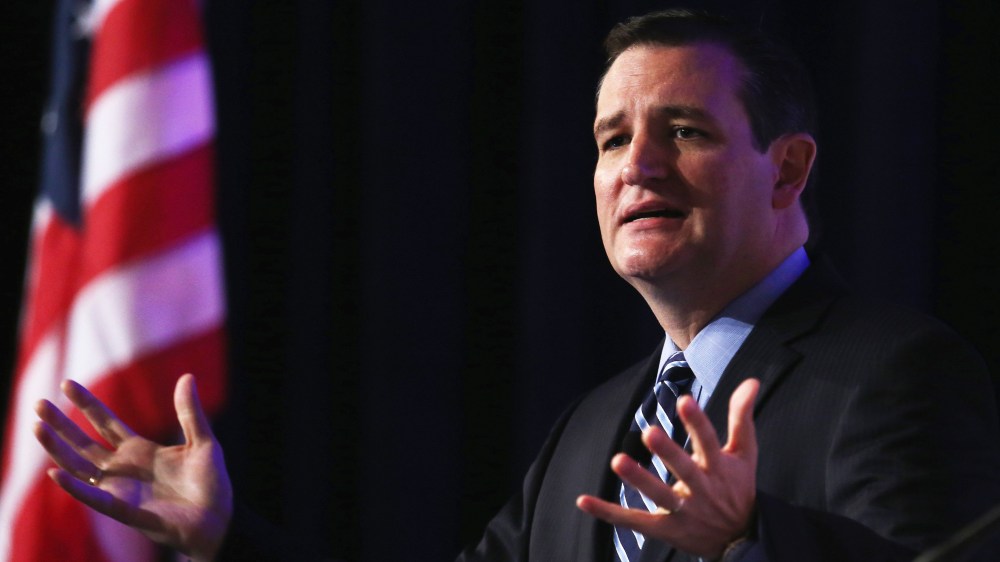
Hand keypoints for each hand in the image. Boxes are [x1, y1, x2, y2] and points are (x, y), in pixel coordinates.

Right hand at [33, 374, 231, 561]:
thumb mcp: (203, 441)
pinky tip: (56, 473)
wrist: (220, 520)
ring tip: (38, 428)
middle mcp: (124, 470)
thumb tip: (187, 377)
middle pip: (83, 444)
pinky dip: (75, 488)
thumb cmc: (211, 484)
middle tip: (38, 404)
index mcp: (140, 451)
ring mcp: (122, 491)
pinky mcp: (126, 512)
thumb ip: (190, 412)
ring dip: (57, 450)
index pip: (106, 423)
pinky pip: (95, 499)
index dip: (87, 405)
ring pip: (80, 469)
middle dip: (61, 425)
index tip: (68, 384)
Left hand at [576, 378, 758, 558]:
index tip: (684, 400)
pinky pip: (634, 521)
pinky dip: (608, 512)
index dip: (697, 422)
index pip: (708, 442)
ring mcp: (683, 511)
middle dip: (668, 452)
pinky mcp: (665, 529)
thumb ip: (742, 417)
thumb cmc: (739, 488)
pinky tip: (583, 500)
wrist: (743, 541)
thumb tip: (751, 380)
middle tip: (649, 432)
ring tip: (618, 460)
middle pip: (684, 469)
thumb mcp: (745, 454)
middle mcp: (701, 489)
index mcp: (719, 467)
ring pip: (659, 495)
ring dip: (639, 479)